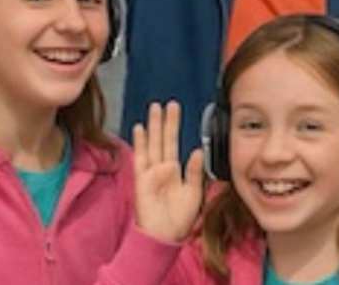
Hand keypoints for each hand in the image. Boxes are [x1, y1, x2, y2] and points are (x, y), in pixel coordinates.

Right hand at [133, 101, 204, 242]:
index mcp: (175, 170)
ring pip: (152, 144)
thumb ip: (195, 171)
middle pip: (163, 139)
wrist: (164, 235)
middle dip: (165, 121)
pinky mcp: (142, 179)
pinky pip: (141, 158)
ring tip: (154, 108)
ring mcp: (151, 172)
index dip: (175, 126)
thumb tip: (198, 151)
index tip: (176, 109)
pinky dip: (141, 143)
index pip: (174, 142)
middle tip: (168, 103)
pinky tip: (140, 128)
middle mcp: (162, 168)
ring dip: (153, 126)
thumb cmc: (179, 217)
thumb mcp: (194, 192)